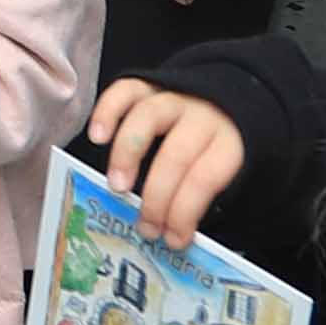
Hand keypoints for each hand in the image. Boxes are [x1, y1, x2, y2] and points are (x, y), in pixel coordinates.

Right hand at [88, 79, 251, 246]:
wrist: (224, 102)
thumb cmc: (215, 151)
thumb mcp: (221, 174)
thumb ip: (196, 199)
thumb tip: (168, 235)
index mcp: (228, 143)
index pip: (205, 177)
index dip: (186, 211)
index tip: (173, 240)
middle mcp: (200, 116)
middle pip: (177, 153)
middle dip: (158, 195)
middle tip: (145, 226)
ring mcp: (172, 96)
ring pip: (148, 117)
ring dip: (128, 154)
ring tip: (117, 187)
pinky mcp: (147, 84)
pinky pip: (125, 91)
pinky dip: (108, 112)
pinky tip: (98, 137)